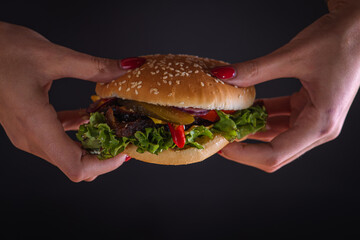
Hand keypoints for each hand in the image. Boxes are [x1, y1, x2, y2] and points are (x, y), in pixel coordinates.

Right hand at [0, 22, 143, 180]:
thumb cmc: (1, 50)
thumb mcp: (53, 56)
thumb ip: (94, 66)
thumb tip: (126, 68)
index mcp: (34, 124)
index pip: (75, 166)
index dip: (105, 165)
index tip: (125, 151)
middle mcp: (29, 137)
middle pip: (75, 164)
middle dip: (104, 154)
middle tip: (124, 135)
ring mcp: (28, 135)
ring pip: (68, 155)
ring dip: (93, 142)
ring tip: (112, 124)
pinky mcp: (30, 127)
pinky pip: (60, 139)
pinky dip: (79, 131)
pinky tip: (90, 114)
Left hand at [212, 0, 359, 171]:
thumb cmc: (342, 41)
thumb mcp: (293, 55)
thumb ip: (256, 70)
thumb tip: (225, 77)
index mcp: (321, 124)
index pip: (276, 154)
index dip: (245, 154)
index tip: (222, 146)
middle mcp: (319, 128)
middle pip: (275, 152)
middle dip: (245, 145)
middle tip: (220, 134)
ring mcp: (313, 120)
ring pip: (275, 136)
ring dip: (251, 130)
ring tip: (228, 120)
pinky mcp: (307, 108)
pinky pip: (279, 119)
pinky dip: (260, 116)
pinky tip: (243, 108)